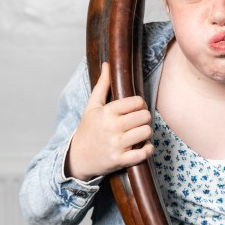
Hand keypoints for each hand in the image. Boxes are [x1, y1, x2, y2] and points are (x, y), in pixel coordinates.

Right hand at [65, 62, 153, 180]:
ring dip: (147, 133)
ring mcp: (116, 144)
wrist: (77, 158)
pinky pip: (143, 153)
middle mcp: (111, 127)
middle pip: (145, 116)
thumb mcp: (92, 106)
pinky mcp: (119, 160)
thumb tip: (107, 64)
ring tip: (140, 133)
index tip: (137, 109)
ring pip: (146, 132)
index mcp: (107, 112)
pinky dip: (148, 150)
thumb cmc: (88, 129)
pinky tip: (143, 147)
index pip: (137, 102)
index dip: (141, 105)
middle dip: (145, 118)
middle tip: (139, 121)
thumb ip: (102, 85)